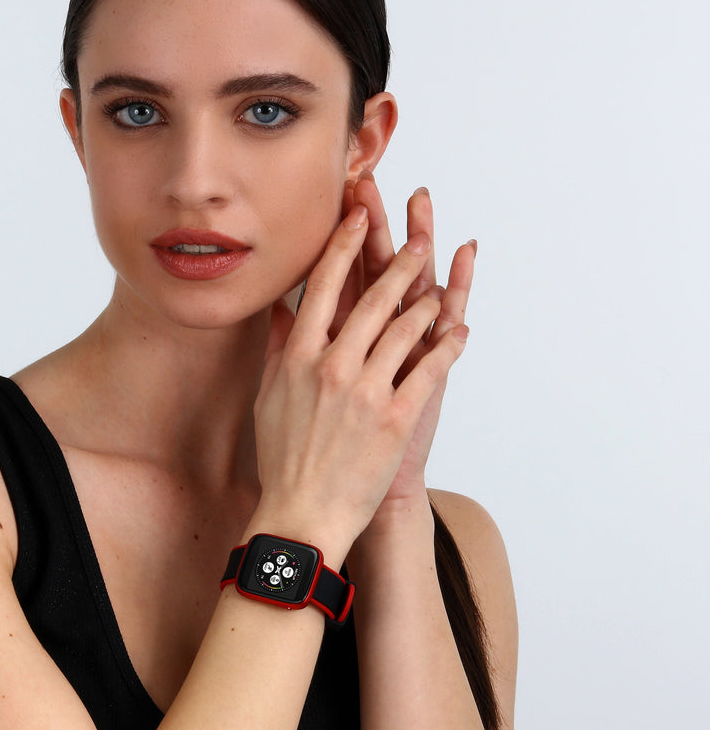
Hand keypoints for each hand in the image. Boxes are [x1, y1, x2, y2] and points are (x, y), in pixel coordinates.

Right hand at [251, 202, 468, 558]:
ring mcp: (367, 391)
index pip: (324, 284)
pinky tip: (460, 330)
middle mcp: (332, 365)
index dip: (345, 244)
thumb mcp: (269, 397)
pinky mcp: (397, 417)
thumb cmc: (283, 458)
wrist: (303, 514)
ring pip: (407, 328)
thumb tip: (279, 309)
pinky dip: (448, 345)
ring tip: (440, 286)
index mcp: (298, 356)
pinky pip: (431, 369)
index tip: (359, 215)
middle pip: (373, 297)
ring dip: (429, 301)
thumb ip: (278, 348)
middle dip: (400, 261)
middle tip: (419, 238)